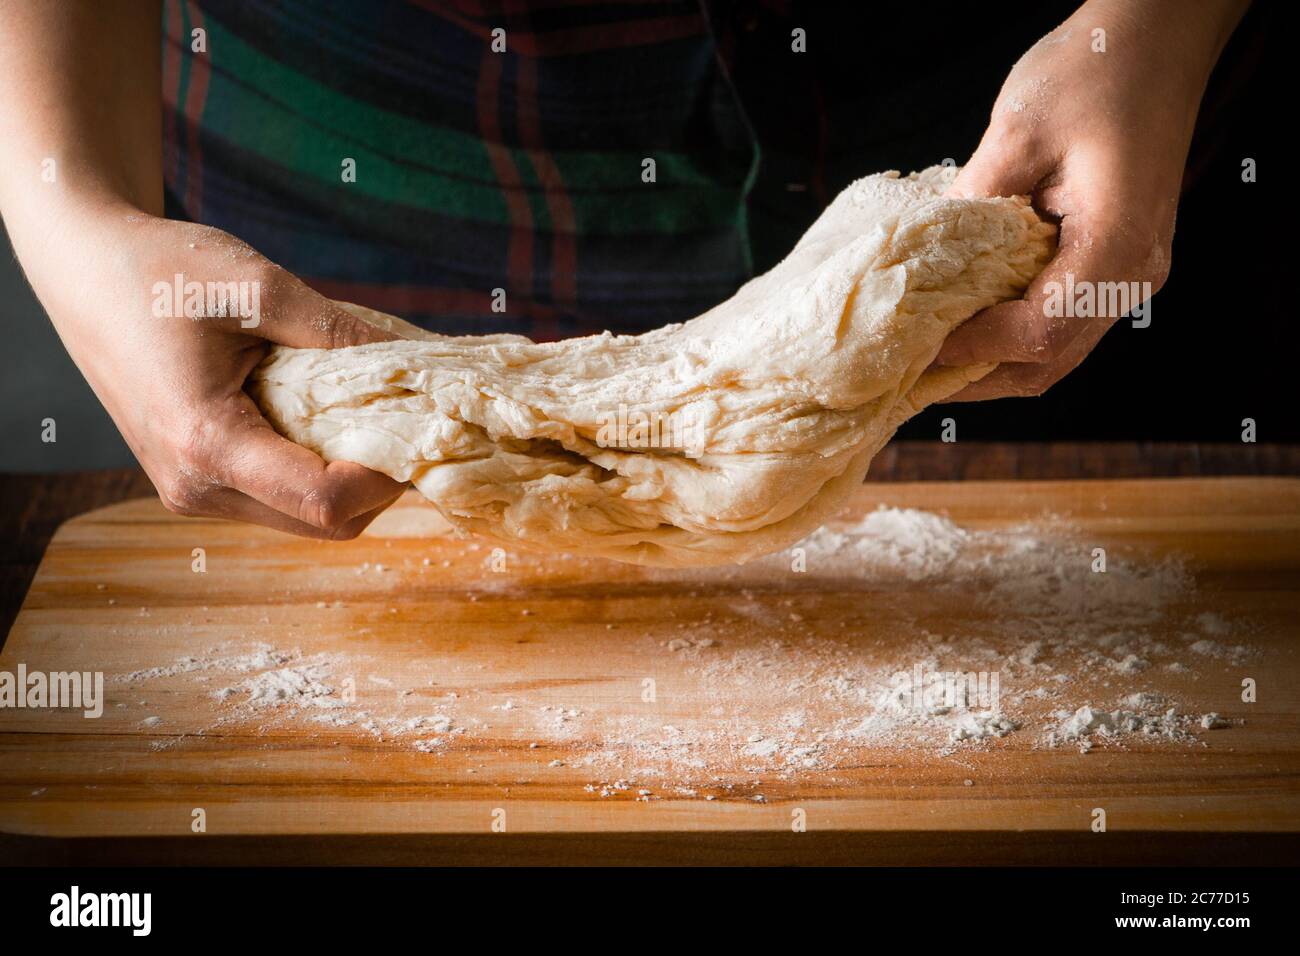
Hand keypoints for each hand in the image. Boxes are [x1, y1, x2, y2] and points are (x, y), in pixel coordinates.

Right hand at [32, 201, 405, 537]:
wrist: (84, 270)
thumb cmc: (158, 270)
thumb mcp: (257, 286)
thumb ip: (338, 332)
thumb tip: (418, 364)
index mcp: (206, 442)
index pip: (324, 500)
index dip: (386, 477)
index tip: (419, 430)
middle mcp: (195, 487)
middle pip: (324, 524)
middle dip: (378, 482)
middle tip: (407, 420)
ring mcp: (192, 492)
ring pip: (304, 518)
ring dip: (349, 478)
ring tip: (366, 413)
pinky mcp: (196, 482)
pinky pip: (277, 498)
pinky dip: (316, 469)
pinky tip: (327, 419)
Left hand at [936, 0, 1247, 400]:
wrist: (1159, 39)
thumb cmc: (1096, 72)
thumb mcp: (1017, 132)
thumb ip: (972, 206)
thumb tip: (923, 263)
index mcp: (1117, 245)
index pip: (1040, 332)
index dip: (976, 348)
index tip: (921, 345)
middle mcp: (1135, 273)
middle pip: (1051, 359)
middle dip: (980, 375)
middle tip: (912, 377)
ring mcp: (1133, 271)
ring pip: (1060, 348)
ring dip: (996, 361)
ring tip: (932, 360)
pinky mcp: (1119, 259)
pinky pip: (1066, 318)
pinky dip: (1015, 332)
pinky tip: (969, 323)